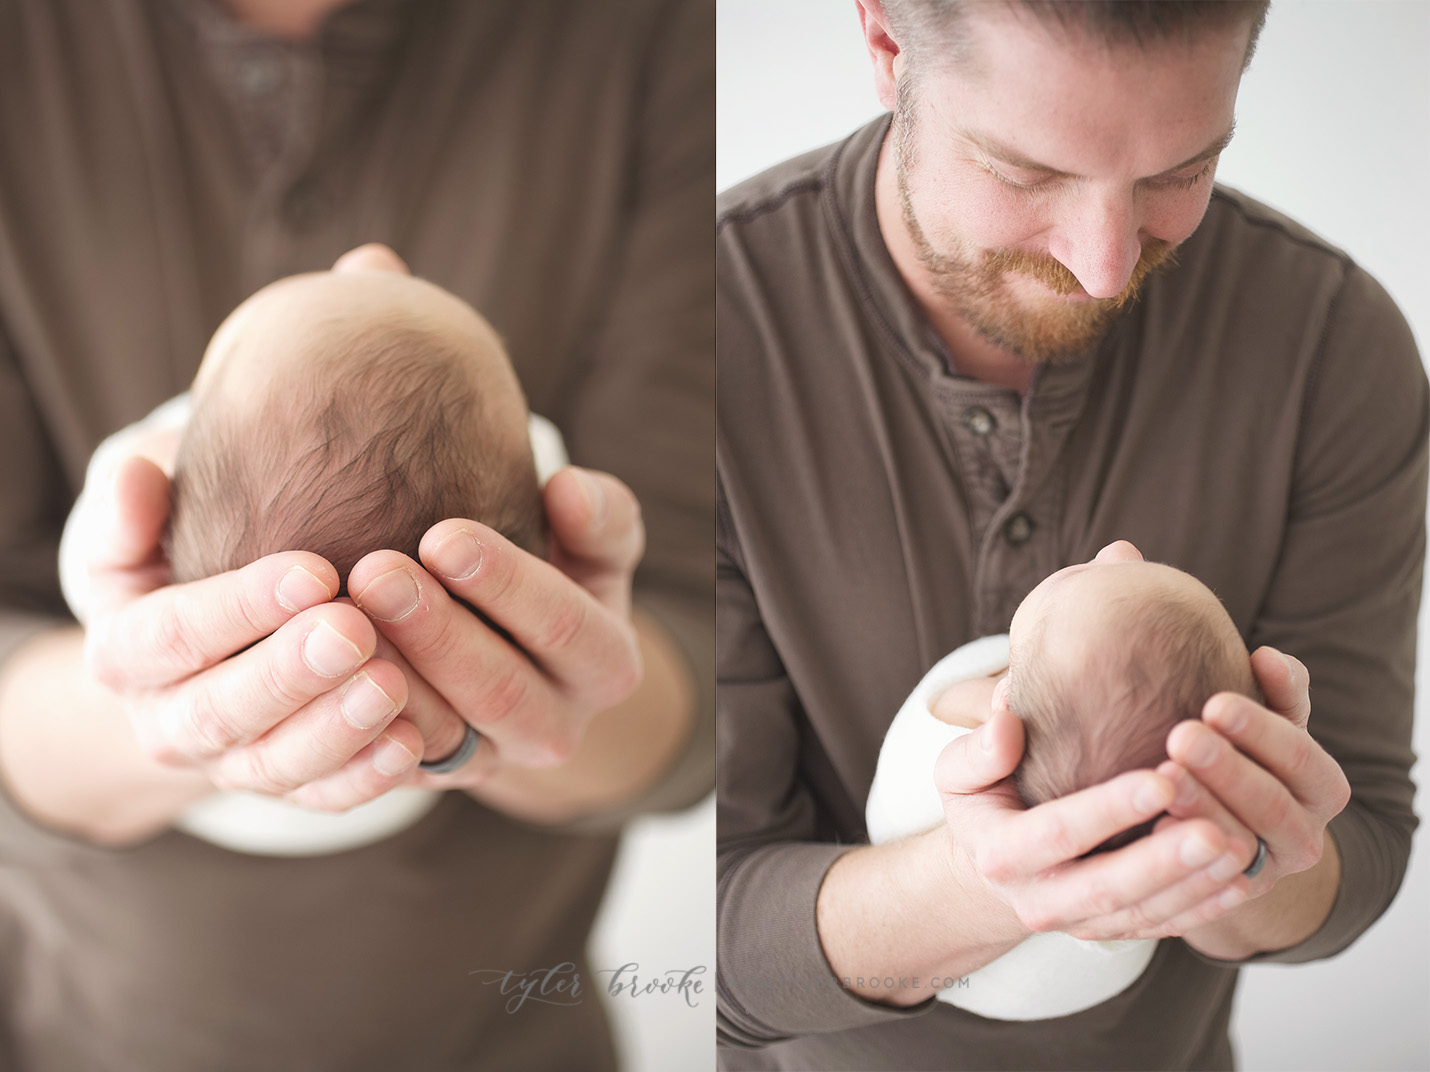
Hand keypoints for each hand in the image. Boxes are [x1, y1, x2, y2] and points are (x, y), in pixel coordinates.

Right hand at [82, 454, 425, 808]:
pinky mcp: (289, 787)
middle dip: (290, 674)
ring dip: (336, 730)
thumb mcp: (142, 525)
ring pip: (276, 763)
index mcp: (125, 653)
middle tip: (355, 630)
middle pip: (221, 710)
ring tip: (392, 685)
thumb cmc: (182, 549)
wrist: (211, 633)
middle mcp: (169, 722)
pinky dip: (367, 778)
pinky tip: (414, 743)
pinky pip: (325, 795)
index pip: (171, 634)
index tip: (314, 571)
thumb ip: (131, 507)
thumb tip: (139, 477)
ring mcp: (230, 763)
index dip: (239, 606)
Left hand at [342, 465, 644, 792]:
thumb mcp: (591, 548)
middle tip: (374, 572)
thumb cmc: (551, 574)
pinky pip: (390, 766)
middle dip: (435, 630)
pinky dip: (354, 723)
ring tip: (337, 618)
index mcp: (606, 667)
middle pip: (498, 688)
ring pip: (440, 734)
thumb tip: (568, 490)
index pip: (563, 626)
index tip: (443, 535)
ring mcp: (491, 763)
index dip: (506, 582)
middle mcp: (557, 729)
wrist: (512, 649)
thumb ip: (598, 517)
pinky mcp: (431, 779)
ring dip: (388, 677)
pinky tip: (319, 671)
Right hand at [936, 701, 1253, 942]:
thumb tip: (1005, 720)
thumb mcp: (959, 770)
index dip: (1109, 809)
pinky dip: (1205, 906)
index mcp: (1000, 854)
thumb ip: (977, 747)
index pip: (1058, 832)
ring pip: (1144, 912)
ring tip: (1240, 848)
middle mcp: (1038, 900)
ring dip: (1195, 885)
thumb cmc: (987, 796)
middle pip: (1108, 886)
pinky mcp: (1113, 931)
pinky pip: (1164, 925)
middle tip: (1215, 830)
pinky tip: (1241, 877)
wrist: (995, 862)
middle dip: (1164, 861)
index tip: (1161, 778)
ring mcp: (1080, 922)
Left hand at [1157, 646, 1349, 921]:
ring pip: (1241, 846)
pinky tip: (1151, 826)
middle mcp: (1305, 836)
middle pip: (1272, 806)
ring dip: (1203, 809)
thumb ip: (1278, 692)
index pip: (1302, 758)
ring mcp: (1266, 872)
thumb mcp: (1266, 724)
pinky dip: (1184, 855)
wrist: (1222, 828)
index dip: (1262, 730)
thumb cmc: (1240, 753)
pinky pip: (1208, 883)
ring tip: (1164, 776)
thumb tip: (1269, 658)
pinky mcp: (1226, 897)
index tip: (1215, 701)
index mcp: (1321, 787)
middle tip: (1181, 735)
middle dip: (1228, 769)